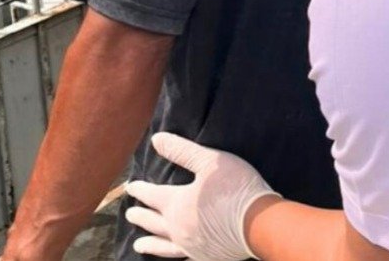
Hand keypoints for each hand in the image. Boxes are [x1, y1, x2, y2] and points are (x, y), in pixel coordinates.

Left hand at [125, 133, 279, 259]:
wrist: (258, 223)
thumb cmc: (234, 187)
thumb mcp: (209, 161)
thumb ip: (182, 151)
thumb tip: (156, 140)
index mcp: (177, 204)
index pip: (153, 195)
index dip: (141, 190)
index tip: (131, 187)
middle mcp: (178, 228)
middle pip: (154, 222)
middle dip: (141, 216)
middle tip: (130, 214)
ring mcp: (191, 246)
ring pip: (163, 246)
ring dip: (150, 244)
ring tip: (138, 245)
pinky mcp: (205, 257)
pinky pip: (181, 258)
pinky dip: (170, 257)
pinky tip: (171, 255)